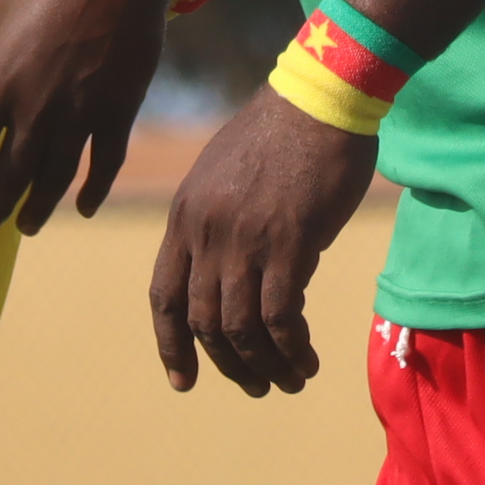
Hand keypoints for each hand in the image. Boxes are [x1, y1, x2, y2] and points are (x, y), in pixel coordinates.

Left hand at [148, 88, 376, 396]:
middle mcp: (206, 232)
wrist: (320, 99)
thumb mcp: (224, 174)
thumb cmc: (281, 132)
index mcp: (184, 214)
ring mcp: (244, 239)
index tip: (183, 379)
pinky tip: (308, 360)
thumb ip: (215, 222)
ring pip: (240, 327)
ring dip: (263, 365)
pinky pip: (280, 317)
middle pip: (202, 321)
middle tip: (254, 385)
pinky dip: (292, 348)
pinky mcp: (288, 243)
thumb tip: (227, 269)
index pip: (164, 295)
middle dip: (227, 363)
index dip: (171, 344)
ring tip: (289, 380)